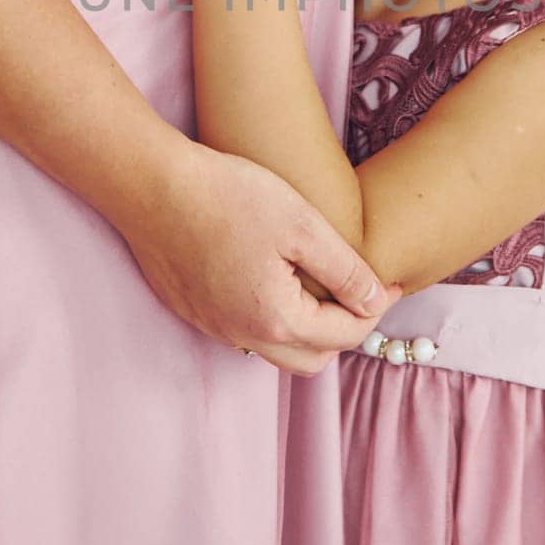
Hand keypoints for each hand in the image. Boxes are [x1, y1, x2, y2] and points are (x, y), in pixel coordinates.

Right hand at [118, 135, 402, 375]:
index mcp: (277, 320)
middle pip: (312, 358)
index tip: (392, 281)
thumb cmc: (228, 197)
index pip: (345, 334)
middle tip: (359, 292)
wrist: (152, 186)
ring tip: (319, 288)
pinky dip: (270, 318)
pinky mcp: (191, 310)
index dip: (377, 308)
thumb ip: (345, 271)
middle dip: (344, 331)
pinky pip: (242, 330)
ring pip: (275, 349)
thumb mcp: (303, 225)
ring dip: (306, 330)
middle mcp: (243, 337)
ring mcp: (213, 327)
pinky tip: (273, 280)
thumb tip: (376, 300)